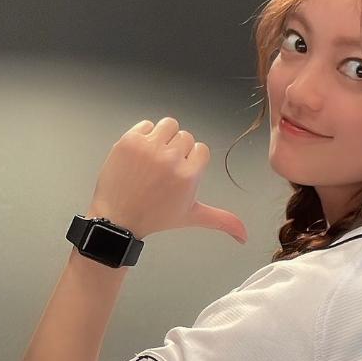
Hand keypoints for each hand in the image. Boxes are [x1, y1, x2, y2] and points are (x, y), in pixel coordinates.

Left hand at [88, 118, 247, 242]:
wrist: (117, 217)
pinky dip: (144, 135)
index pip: (201, 149)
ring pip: (169, 125)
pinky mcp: (130, 141)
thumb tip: (244, 236)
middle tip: (163, 169)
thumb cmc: (153, 217)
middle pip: (185, 136)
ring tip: (154, 156)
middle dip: (177, 149)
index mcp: (188, 176)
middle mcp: (170, 159)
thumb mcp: (191, 217)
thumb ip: (222, 221)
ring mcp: (149, 148)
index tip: (179, 172)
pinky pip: (146, 124)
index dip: (191, 160)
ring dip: (164, 136)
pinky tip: (140, 154)